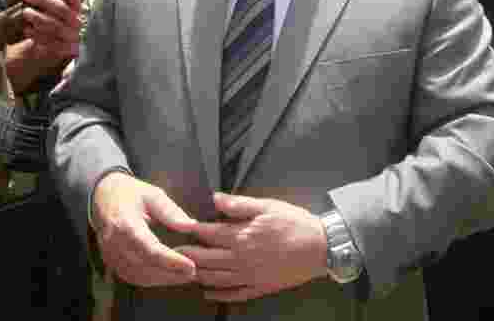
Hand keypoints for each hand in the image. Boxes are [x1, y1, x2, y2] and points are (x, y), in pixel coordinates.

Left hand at [21, 0, 81, 62]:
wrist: (53, 47)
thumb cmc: (49, 22)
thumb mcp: (50, 8)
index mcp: (75, 7)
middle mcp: (76, 21)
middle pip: (62, 8)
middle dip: (43, 0)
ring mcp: (71, 36)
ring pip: (55, 25)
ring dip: (38, 18)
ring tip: (26, 12)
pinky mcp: (63, 49)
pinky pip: (50, 42)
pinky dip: (37, 35)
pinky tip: (27, 30)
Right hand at [92, 171, 198, 287]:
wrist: (102, 196)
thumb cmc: (130, 193)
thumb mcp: (152, 194)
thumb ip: (170, 211)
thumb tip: (191, 226)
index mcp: (125, 223)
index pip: (149, 249)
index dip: (171, 261)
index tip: (191, 266)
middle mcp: (115, 243)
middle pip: (145, 267)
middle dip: (171, 273)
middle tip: (194, 273)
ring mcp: (110, 254)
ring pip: (138, 276)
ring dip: (163, 280)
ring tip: (185, 276)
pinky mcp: (111, 261)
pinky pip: (132, 277)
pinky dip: (151, 279)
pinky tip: (168, 276)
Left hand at [178, 193, 327, 302]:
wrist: (320, 248)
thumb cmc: (295, 223)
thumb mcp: (268, 206)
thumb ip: (239, 204)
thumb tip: (215, 199)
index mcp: (242, 236)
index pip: (209, 234)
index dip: (192, 230)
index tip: (180, 227)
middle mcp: (241, 259)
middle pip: (206, 259)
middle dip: (188, 255)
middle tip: (173, 252)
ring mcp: (249, 276)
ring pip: (216, 279)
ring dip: (198, 275)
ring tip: (185, 271)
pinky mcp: (259, 288)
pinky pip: (234, 294)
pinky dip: (219, 295)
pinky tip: (209, 293)